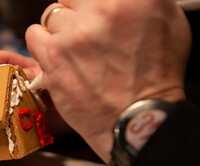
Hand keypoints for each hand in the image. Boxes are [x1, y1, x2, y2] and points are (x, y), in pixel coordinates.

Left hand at [26, 0, 190, 162]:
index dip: (92, 5)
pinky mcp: (54, 55)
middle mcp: (104, 10)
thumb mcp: (169, 24)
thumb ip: (140, 2)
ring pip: (52, 15)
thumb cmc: (155, 77)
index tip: (93, 14)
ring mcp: (76, 33)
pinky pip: (34, 34)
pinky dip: (41, 42)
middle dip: (78, 15)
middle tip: (87, 36)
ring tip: (73, 52)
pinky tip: (54, 55)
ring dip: (60, 31)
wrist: (135, 118)